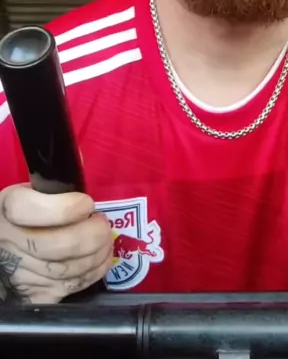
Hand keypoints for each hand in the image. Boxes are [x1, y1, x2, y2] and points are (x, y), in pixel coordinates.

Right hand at [0, 184, 113, 303]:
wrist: (6, 252)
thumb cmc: (25, 216)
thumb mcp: (31, 192)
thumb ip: (55, 181)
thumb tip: (80, 160)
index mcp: (7, 208)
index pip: (29, 210)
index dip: (65, 208)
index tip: (86, 203)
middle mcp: (8, 242)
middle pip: (56, 245)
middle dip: (92, 234)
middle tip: (102, 224)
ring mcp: (19, 274)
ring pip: (67, 270)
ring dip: (98, 255)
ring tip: (106, 241)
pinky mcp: (33, 297)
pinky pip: (69, 289)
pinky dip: (92, 274)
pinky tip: (99, 260)